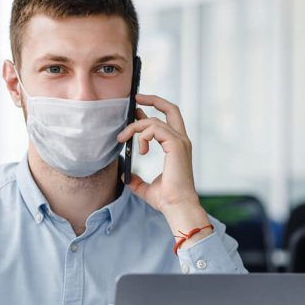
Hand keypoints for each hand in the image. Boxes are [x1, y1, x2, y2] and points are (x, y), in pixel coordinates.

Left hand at [116, 94, 211, 242]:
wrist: (177, 206)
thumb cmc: (166, 200)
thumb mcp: (145, 188)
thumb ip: (136, 180)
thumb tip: (124, 176)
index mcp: (177, 146)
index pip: (167, 119)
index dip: (152, 110)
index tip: (136, 110)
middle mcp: (181, 141)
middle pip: (171, 109)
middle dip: (152, 99)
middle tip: (134, 98)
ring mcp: (180, 142)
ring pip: (154, 120)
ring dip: (135, 127)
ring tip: (123, 139)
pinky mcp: (176, 145)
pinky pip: (155, 129)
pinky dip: (143, 135)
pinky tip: (141, 149)